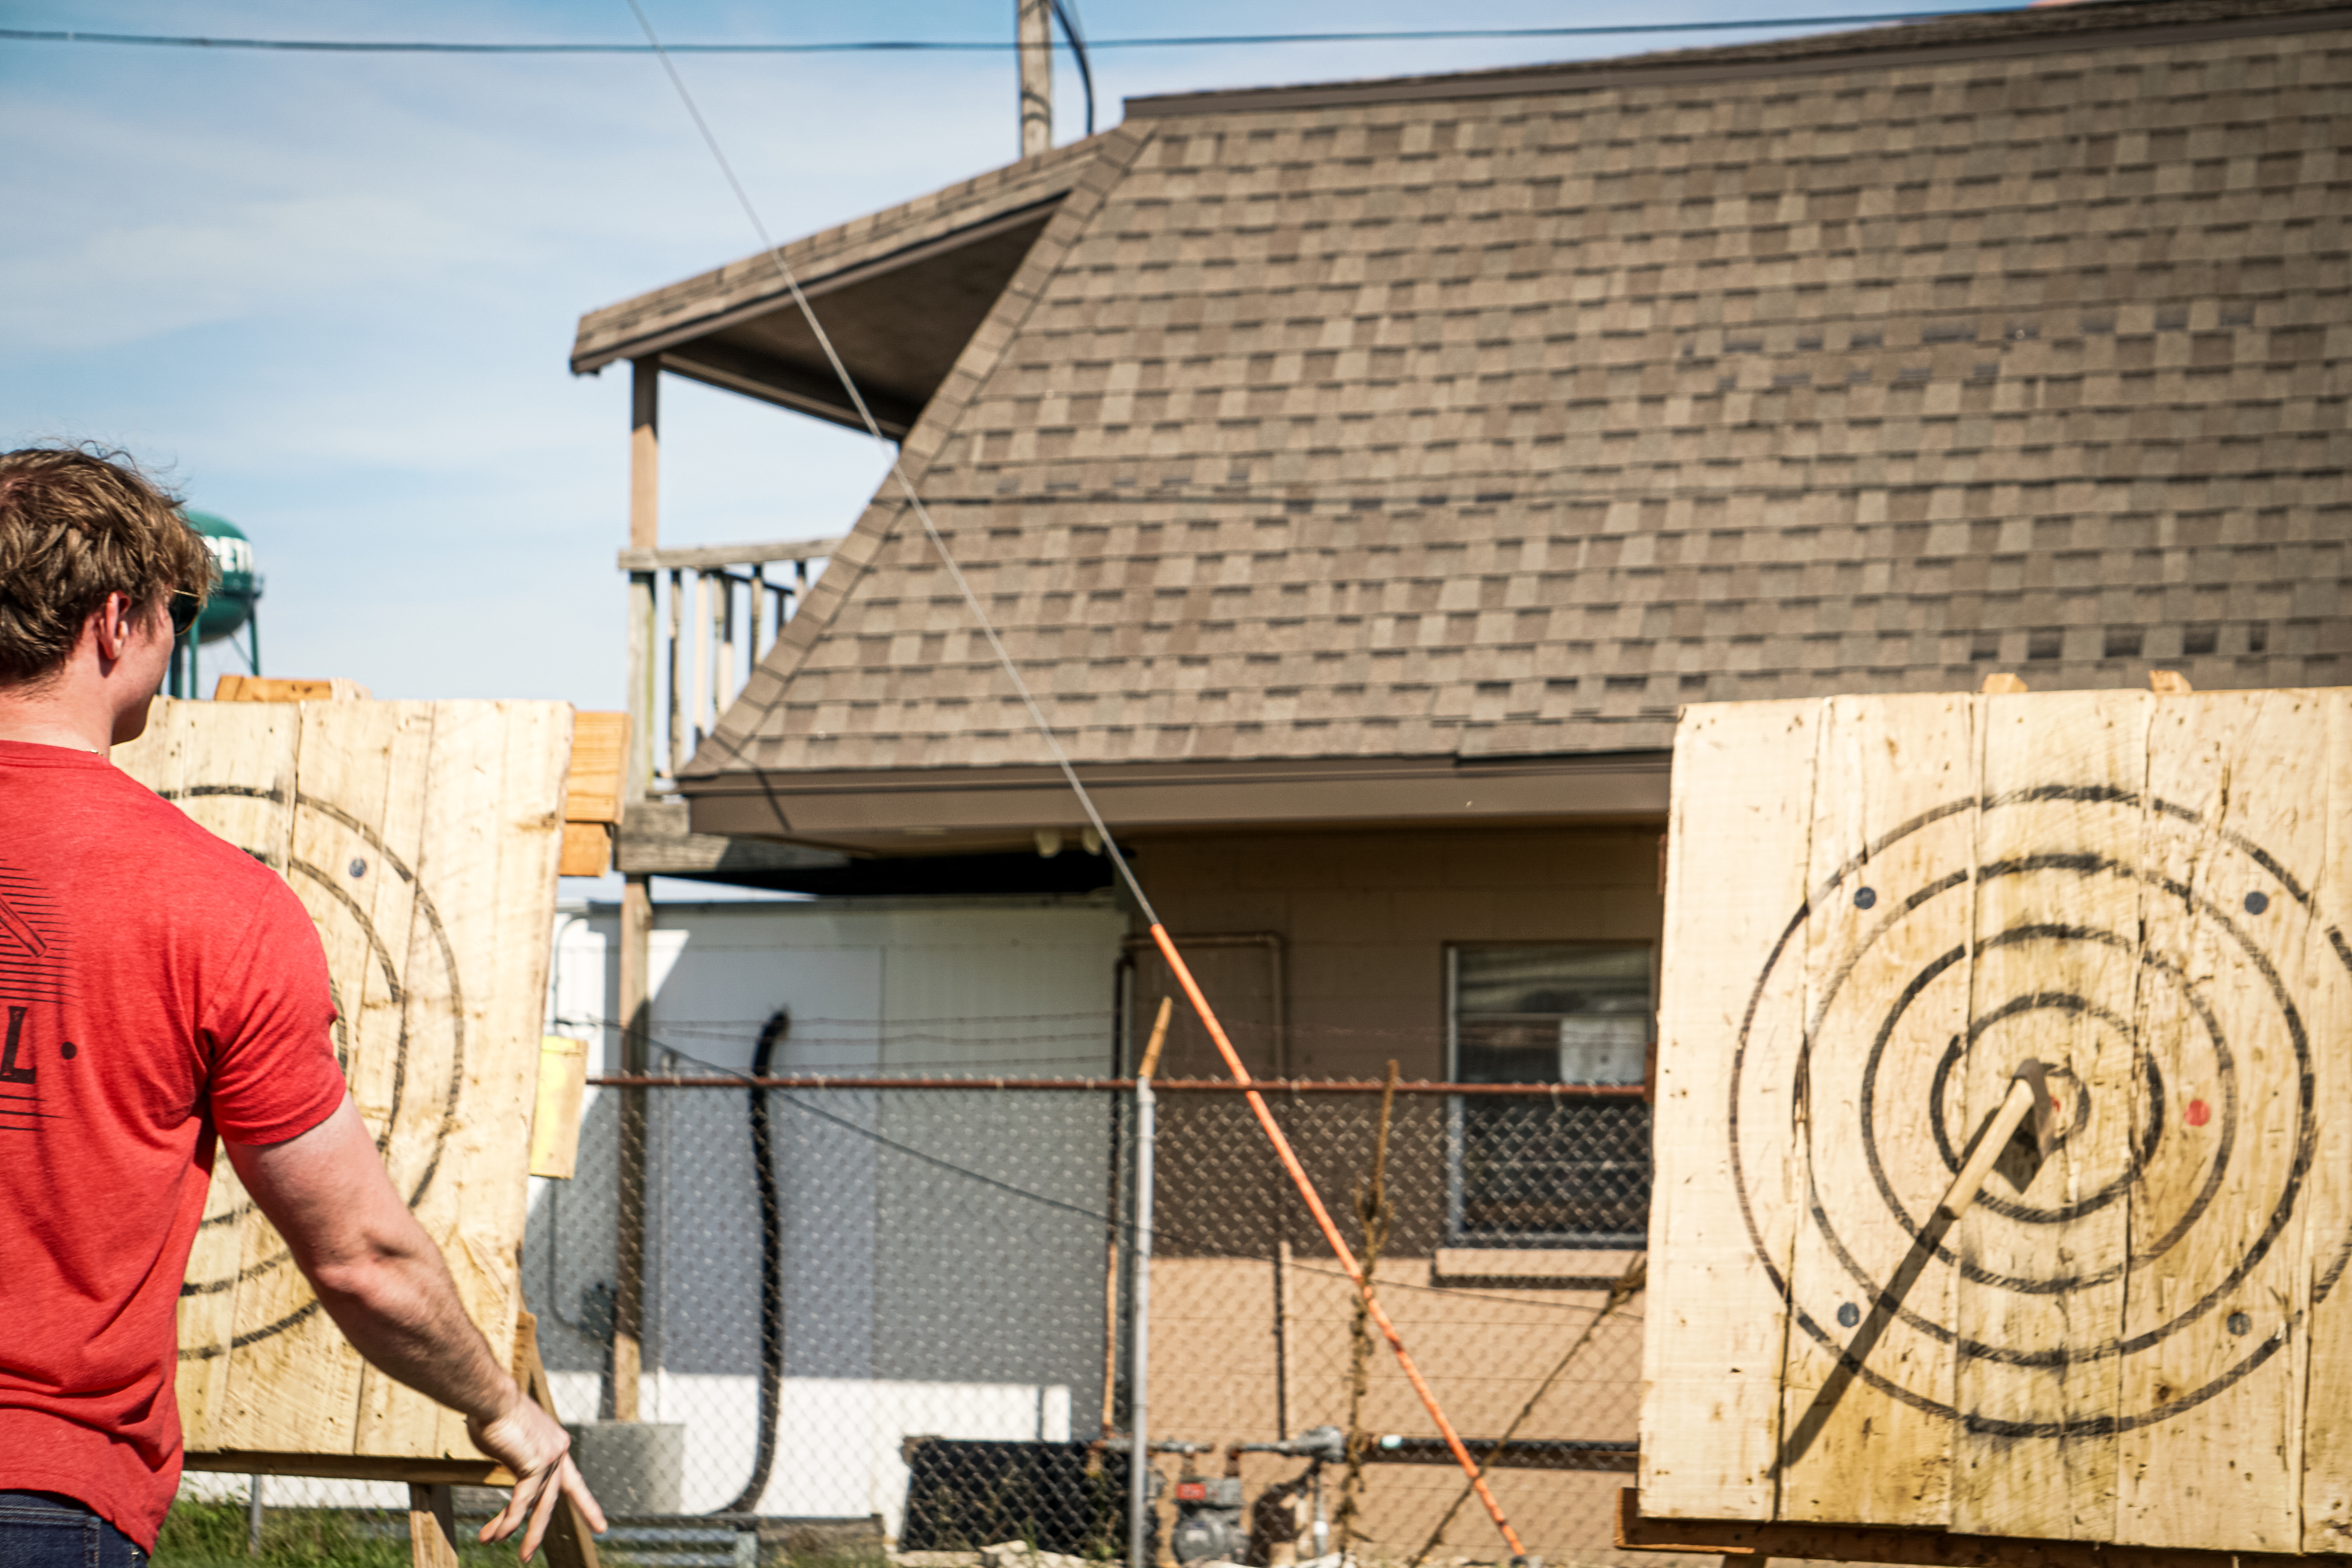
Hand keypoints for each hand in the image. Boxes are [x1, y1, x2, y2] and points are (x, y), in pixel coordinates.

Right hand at [468, 1385, 608, 1561]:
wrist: (491, 1396)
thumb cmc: (495, 1414)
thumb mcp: (513, 1440)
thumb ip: (518, 1459)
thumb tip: (512, 1470)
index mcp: (556, 1445)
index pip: (573, 1482)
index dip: (586, 1506)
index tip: (600, 1527)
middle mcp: (558, 1452)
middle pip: (553, 1500)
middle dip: (541, 1529)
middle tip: (531, 1554)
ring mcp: (549, 1458)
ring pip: (536, 1505)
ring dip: (517, 1530)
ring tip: (508, 1551)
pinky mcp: (534, 1465)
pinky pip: (520, 1502)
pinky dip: (508, 1520)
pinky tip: (495, 1536)